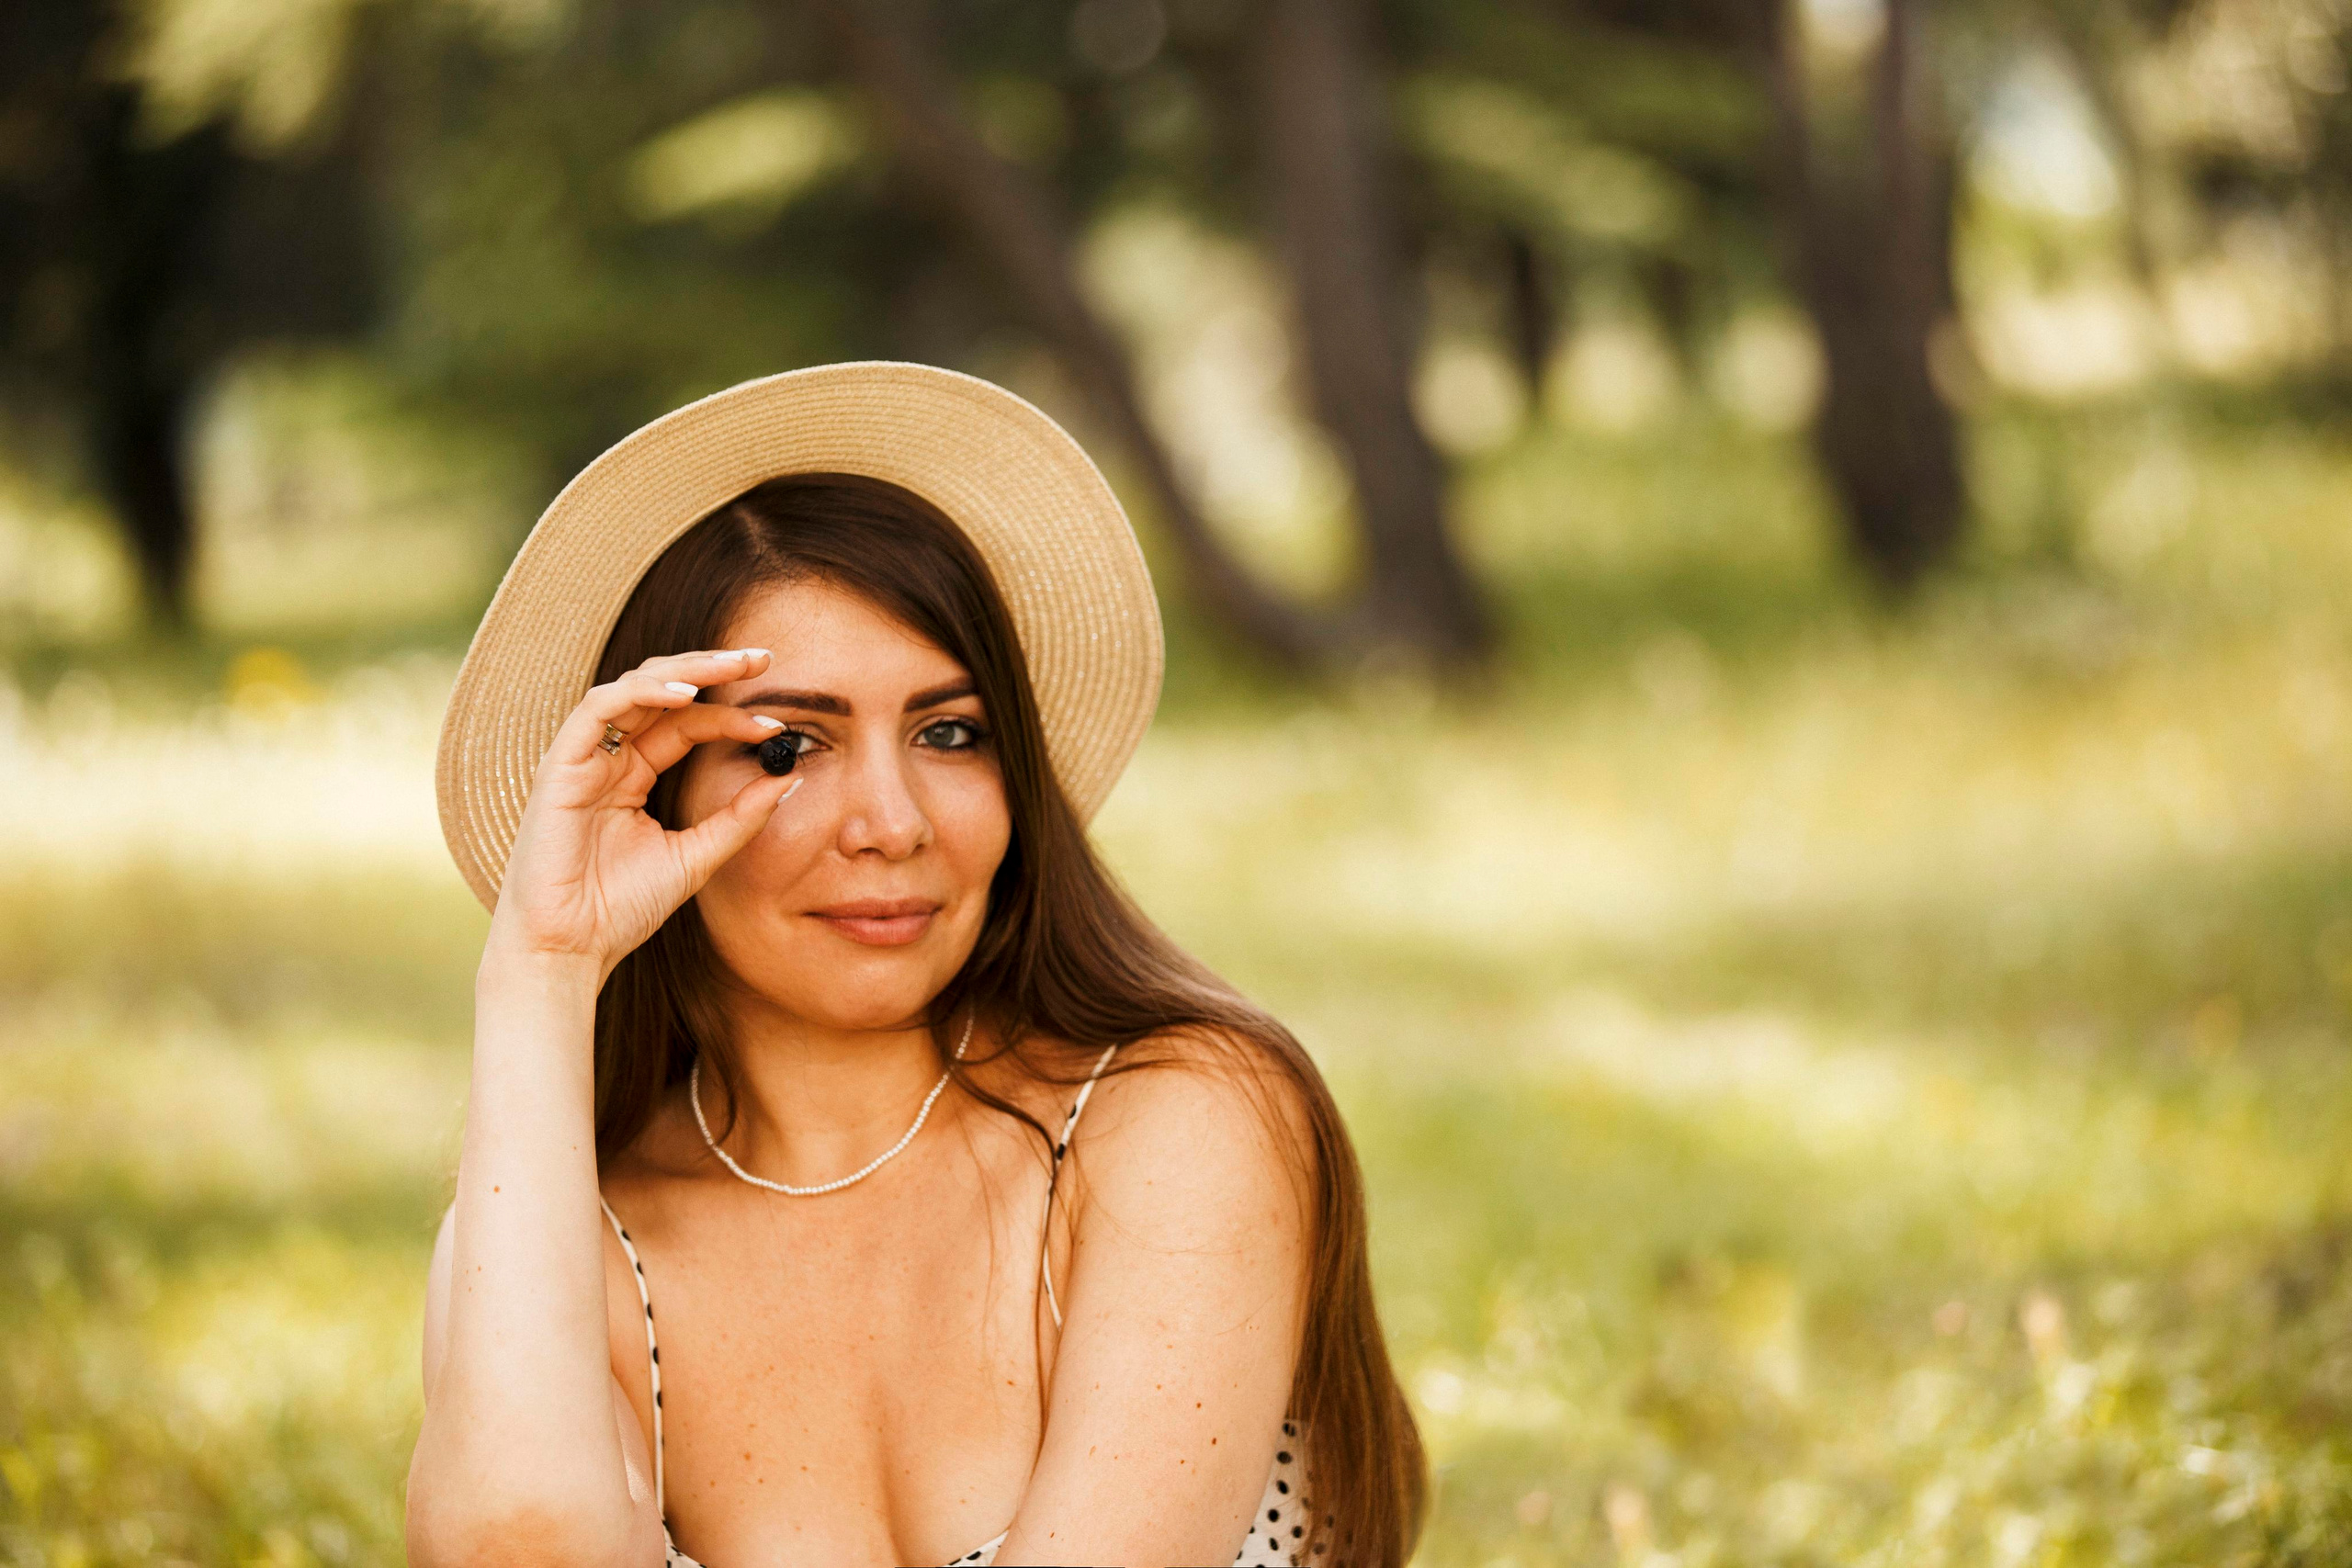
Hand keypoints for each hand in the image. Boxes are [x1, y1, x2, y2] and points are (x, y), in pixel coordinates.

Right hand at [484, 648, 801, 980]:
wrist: (569, 948)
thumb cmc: (621, 909)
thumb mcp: (697, 856)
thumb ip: (740, 818)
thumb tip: (789, 778)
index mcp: (634, 776)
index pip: (687, 725)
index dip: (732, 718)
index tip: (779, 726)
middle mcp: (608, 759)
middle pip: (663, 694)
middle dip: (713, 669)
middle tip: (763, 658)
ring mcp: (583, 758)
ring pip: (634, 688)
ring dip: (686, 670)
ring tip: (733, 666)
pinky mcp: (560, 765)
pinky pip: (600, 709)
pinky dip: (642, 693)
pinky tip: (685, 694)